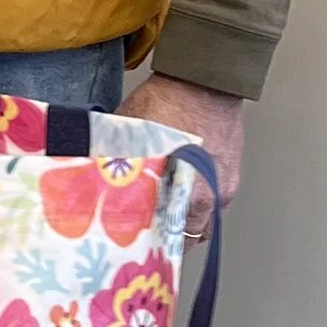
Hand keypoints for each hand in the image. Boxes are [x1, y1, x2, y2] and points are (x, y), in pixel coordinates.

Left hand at [133, 74, 241, 244]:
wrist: (205, 79)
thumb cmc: (167, 103)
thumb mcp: (130, 137)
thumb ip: (119, 165)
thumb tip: (94, 177)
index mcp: (188, 194)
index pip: (173, 241)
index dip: (154, 246)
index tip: (137, 248)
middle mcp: (211, 196)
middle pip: (191, 236)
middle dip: (171, 239)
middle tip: (149, 235)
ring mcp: (225, 184)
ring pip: (205, 219)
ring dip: (186, 221)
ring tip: (163, 215)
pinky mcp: (232, 171)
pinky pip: (215, 199)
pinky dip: (199, 201)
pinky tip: (180, 191)